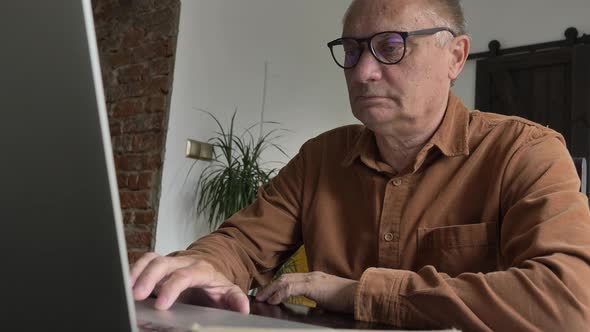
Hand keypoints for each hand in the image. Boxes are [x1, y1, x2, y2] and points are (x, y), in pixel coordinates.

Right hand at [130, 252, 248, 312]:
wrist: (210, 269)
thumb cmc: (216, 284)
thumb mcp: (229, 291)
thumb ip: (236, 299)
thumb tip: (243, 308)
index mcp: (200, 269)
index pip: (184, 275)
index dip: (172, 288)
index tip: (161, 305)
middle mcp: (182, 261)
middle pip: (163, 263)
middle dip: (148, 277)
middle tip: (136, 295)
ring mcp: (169, 262)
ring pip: (150, 259)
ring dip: (136, 272)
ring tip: (125, 289)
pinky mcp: (158, 265)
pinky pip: (143, 262)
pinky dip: (132, 271)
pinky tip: (123, 285)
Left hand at [255, 271, 356, 312]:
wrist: (360, 295)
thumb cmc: (348, 300)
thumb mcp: (330, 299)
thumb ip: (320, 300)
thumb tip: (316, 308)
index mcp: (315, 278)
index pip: (292, 279)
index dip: (278, 285)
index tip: (269, 294)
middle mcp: (312, 275)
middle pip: (285, 277)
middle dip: (271, 286)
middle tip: (260, 295)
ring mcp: (312, 279)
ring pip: (285, 280)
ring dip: (271, 290)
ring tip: (262, 298)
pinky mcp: (313, 286)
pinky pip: (291, 288)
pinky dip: (280, 293)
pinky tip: (274, 300)